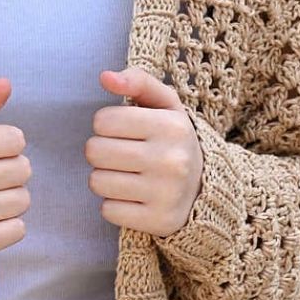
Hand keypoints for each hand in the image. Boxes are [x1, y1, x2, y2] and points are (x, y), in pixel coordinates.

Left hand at [85, 67, 203, 235]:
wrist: (204, 190)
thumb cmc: (173, 140)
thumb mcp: (165, 105)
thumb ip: (138, 82)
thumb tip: (105, 77)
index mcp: (171, 126)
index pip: (103, 121)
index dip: (106, 125)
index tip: (122, 132)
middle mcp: (170, 160)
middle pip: (95, 151)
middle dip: (101, 152)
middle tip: (120, 156)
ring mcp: (165, 194)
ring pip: (97, 182)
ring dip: (104, 179)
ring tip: (125, 176)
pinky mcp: (157, 221)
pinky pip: (108, 210)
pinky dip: (114, 204)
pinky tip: (132, 198)